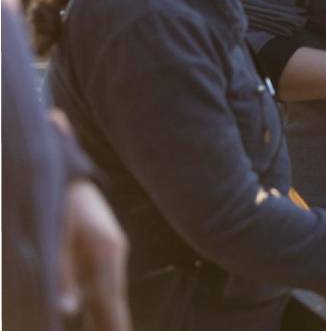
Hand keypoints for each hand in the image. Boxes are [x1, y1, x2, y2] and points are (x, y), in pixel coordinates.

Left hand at [59, 181, 130, 330]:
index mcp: (105, 254)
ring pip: (110, 295)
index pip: (111, 305)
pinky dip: (102, 305)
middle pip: (114, 304)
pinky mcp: (104, 249)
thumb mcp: (54, 234)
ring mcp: (112, 252)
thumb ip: (61, 273)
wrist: (68, 167)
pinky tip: (96, 317)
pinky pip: (104, 285)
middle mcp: (114, 256)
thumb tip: (67, 311)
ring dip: (106, 319)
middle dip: (113, 327)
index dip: (114, 329)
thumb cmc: (57, 198)